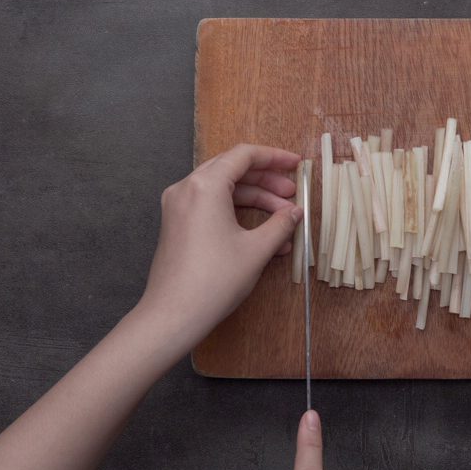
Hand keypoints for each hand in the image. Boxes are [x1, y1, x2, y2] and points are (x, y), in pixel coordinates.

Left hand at [140, 144, 301, 338]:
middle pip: (232, 170)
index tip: (296, 164)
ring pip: (223, 190)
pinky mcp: (177, 224)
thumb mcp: (256, 250)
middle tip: (292, 194)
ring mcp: (178, 206)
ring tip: (283, 219)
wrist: (174, 314)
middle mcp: (187, 188)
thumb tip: (295, 212)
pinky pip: (211, 207)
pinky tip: (263, 236)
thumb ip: (280, 224)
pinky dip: (237, 214)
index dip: (274, 157)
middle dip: (266, 181)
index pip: (244, 155)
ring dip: (254, 201)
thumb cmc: (215, 280)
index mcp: (205, 185)